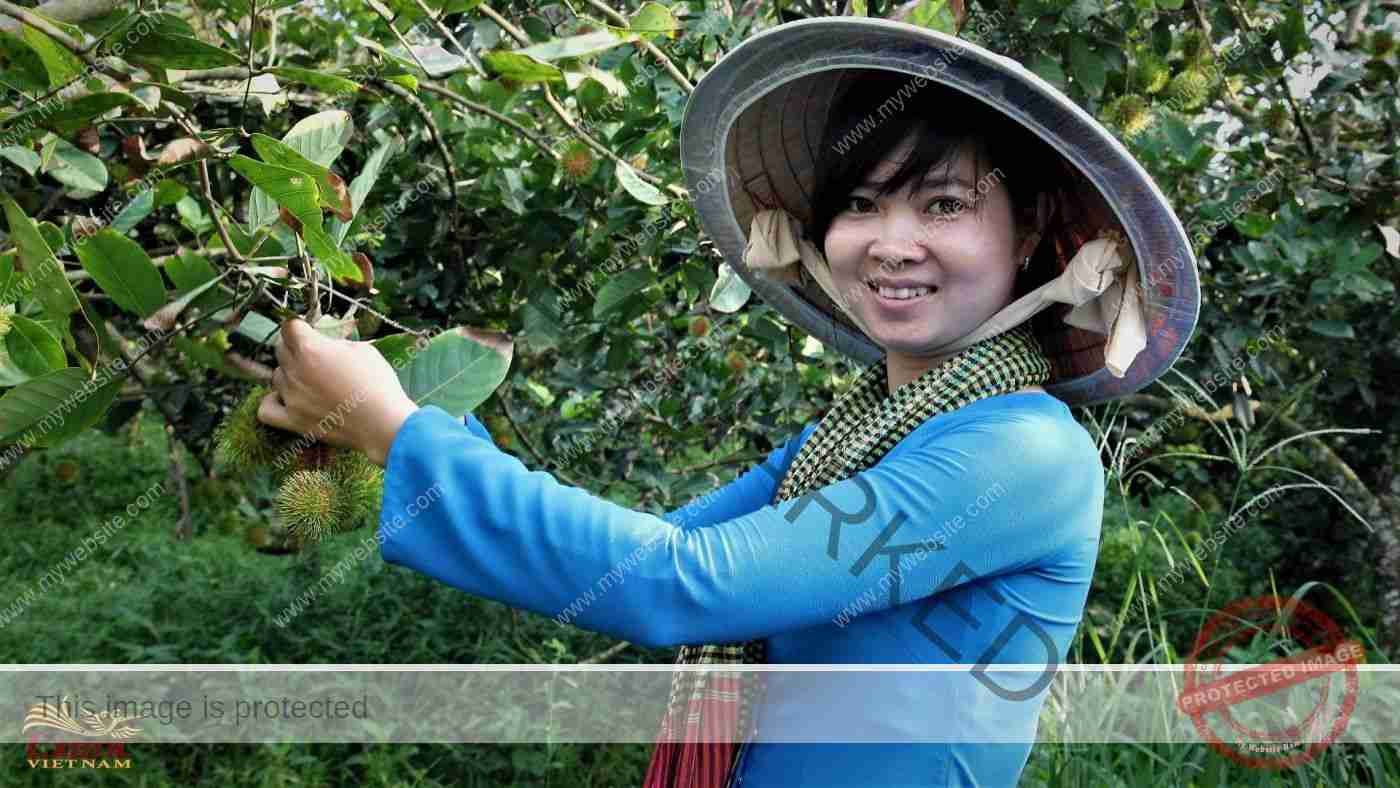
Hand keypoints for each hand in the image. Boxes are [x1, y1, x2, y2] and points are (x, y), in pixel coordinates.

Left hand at [258, 318, 418, 466]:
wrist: (384, 424)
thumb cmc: (378, 383)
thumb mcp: (363, 349)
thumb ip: (336, 342)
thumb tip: (326, 343)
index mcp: (311, 349)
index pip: (289, 326)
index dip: (300, 325)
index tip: (309, 330)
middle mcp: (295, 371)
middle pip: (280, 350)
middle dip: (295, 347)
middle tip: (314, 354)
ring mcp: (291, 397)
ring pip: (276, 376)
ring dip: (290, 374)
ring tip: (310, 380)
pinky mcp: (293, 421)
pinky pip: (266, 409)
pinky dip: (272, 401)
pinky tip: (286, 399)